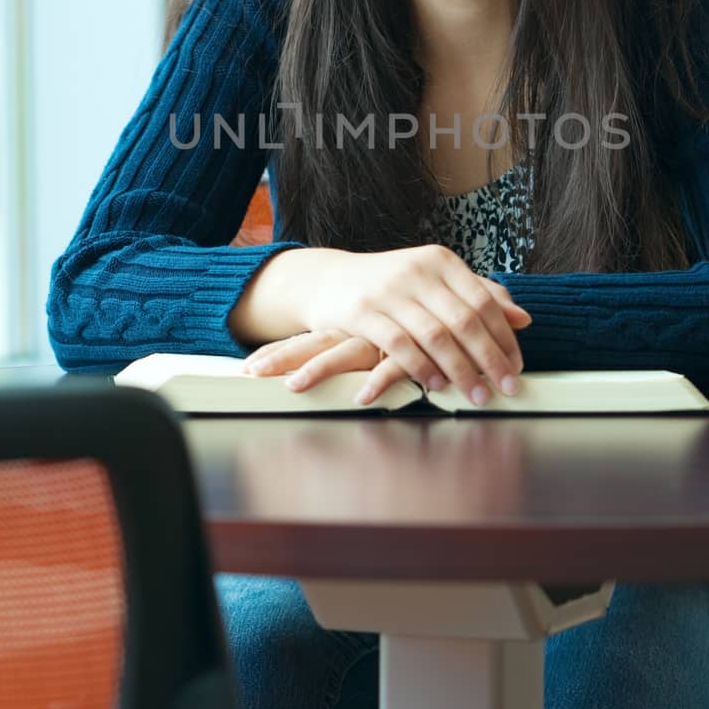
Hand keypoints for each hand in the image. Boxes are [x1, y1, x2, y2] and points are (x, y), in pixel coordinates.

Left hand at [242, 328, 414, 403]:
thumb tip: (325, 364)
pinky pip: (393, 369)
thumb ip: (357, 350)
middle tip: (252, 373)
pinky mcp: (415, 353)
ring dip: (319, 370)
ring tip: (293, 386)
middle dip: (282, 358)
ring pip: (347, 353)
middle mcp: (364, 329)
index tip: (247, 366)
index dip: (278, 351)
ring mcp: (387, 339)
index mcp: (352, 324)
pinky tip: (361, 399)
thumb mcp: (382, 336)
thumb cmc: (419, 328)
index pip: (309, 338)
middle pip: (316, 343)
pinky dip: (377, 383)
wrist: (460, 309)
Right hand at [298, 244, 532, 406]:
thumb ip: (477, 295)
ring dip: (461, 370)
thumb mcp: (434, 281)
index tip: (517, 367)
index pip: (484, 301)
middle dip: (490, 359)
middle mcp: (417, 270)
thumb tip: (523, 319)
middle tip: (507, 389)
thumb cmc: (390, 285)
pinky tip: (437, 386)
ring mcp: (388, 290)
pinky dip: (422, 368)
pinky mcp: (362, 311)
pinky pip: (400, 345)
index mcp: (440, 261)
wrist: (327, 279)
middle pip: (464, 320)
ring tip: (477, 395)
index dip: (504, 337)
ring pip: (436, 335)